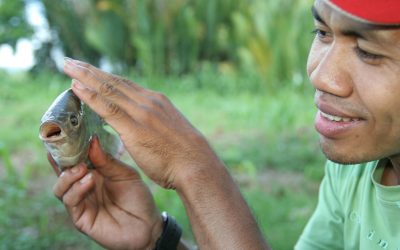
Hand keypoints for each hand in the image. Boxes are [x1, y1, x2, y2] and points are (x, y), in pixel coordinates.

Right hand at [50, 136, 162, 249]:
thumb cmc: (137, 197)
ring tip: (83, 168)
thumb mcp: (125, 173)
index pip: (73, 159)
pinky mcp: (80, 218)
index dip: (66, 147)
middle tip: (67, 148)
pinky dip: (76, 190)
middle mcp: (82, 186)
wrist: (147, 224)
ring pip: (60, 187)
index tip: (63, 132)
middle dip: (61, 159)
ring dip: (68, 175)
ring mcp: (80, 202)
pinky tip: (89, 181)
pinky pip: (70, 201)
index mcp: (92, 172)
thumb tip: (92, 140)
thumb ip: (107, 160)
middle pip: (61, 171)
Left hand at [63, 58, 221, 188]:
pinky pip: (107, 107)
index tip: (90, 71)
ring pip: (108, 89)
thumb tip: (145, 130)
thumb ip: (155, 126)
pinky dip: (90, 96)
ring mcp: (141, 113)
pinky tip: (76, 88)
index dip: (105, 77)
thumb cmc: (185, 156)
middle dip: (90, 71)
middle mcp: (148, 102)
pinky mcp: (134, 127)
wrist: (196, 165)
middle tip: (71, 62)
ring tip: (68, 67)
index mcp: (157, 102)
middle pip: (114, 82)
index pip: (126, 85)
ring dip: (85, 77)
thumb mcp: (170, 133)